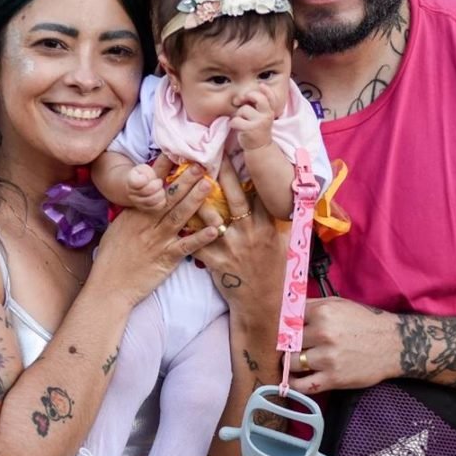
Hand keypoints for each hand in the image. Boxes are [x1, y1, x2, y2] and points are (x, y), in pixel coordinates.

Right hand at [90, 158, 219, 305]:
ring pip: (179, 216)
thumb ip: (134, 212)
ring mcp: (157, 241)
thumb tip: (146, 195)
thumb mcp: (118, 228)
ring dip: (195, 200)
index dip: (163, 169)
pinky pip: (186, 246)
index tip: (176, 152)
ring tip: (209, 184)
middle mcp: (146, 224)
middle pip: (168, 198)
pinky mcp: (166, 259)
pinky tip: (214, 228)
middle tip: (200, 163)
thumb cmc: (112, 257)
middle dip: (185, 179)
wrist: (109, 287)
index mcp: (134, 215)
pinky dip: (200, 237)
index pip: (150, 188)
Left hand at [193, 158, 284, 319]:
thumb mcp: (283, 243)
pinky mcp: (216, 262)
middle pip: (235, 197)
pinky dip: (185, 230)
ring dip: (197, 197)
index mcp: (267, 226)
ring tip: (185, 178)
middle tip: (211, 153)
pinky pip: (196, 243)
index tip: (243, 150)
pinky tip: (172, 215)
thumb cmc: (273, 271)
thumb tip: (282, 196)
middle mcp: (250, 233)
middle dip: (223, 173)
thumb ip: (278, 220)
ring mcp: (232, 247)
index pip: (259, 193)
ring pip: (211, 216)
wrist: (263, 304)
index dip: (251, 171)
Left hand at [230, 89, 276, 151]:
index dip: (266, 90)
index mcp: (270, 111)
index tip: (261, 85)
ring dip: (238, 115)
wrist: (259, 148)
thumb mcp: (260, 116)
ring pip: (243, 110)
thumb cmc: (256, 128)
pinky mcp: (250, 130)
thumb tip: (238, 98)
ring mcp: (259, 123)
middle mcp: (267, 115)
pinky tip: (237, 128)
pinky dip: (233, 124)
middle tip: (240, 101)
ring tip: (242, 122)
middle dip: (247, 96)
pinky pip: (236, 120)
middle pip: (257, 97)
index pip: (271, 97)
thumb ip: (254, 106)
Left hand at [287, 297, 399, 393]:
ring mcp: (327, 357)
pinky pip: (303, 385)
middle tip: (287, 348)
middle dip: (286, 345)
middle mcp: (323, 333)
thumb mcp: (339, 303)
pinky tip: (293, 381)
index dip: (283, 326)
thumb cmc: (364, 322)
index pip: (288, 319)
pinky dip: (294, 385)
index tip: (281, 332)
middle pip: (287, 341)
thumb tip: (288, 308)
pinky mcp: (333, 378)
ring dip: (290, 364)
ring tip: (293, 362)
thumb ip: (313, 305)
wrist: (393, 344)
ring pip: (291, 363)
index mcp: (323, 312)